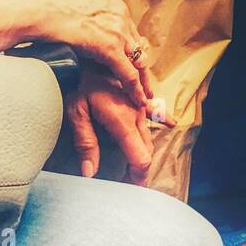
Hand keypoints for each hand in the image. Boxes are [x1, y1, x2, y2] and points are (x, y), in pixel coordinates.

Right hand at [0, 0, 154, 111]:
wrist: (37, 6)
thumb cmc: (43, 3)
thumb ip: (82, 9)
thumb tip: (75, 15)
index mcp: (110, 0)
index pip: (127, 27)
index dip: (130, 45)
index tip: (132, 57)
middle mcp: (119, 12)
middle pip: (137, 44)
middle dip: (141, 64)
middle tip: (146, 81)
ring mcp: (117, 30)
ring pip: (137, 60)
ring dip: (142, 80)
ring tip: (145, 95)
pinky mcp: (111, 47)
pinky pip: (128, 73)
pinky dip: (135, 88)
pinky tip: (138, 99)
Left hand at [64, 67, 173, 183]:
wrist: (90, 54)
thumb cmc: (80, 83)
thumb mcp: (76, 112)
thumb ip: (85, 143)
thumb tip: (89, 173)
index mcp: (123, 120)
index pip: (141, 158)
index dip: (138, 178)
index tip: (131, 191)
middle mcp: (137, 114)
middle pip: (147, 151)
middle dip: (140, 172)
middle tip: (129, 187)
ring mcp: (141, 106)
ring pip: (149, 137)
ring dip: (144, 154)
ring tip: (135, 172)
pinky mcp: (139, 98)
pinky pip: (155, 112)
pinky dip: (161, 121)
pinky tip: (170, 123)